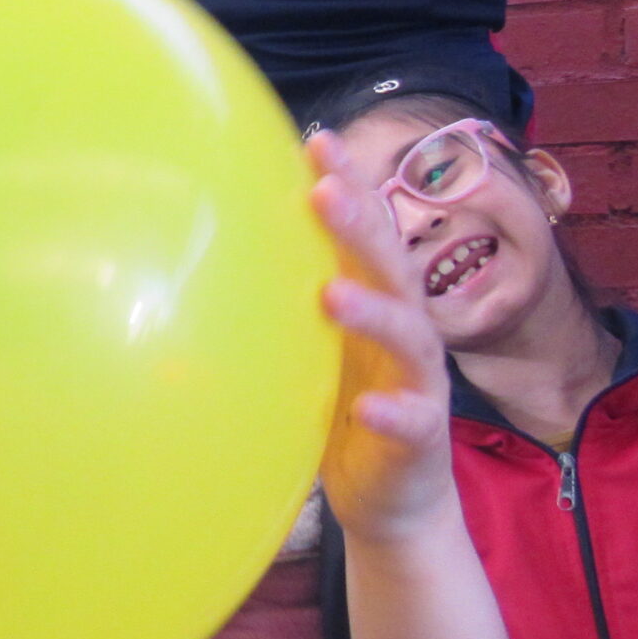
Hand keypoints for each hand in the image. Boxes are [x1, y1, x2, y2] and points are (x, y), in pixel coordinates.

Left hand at [308, 131, 458, 545]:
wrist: (394, 497)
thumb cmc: (345, 405)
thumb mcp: (314, 343)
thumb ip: (289, 293)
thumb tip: (218, 243)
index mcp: (376, 300)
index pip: (367, 230)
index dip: (349, 184)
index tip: (318, 141)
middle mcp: (405, 330)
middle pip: (389, 266)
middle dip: (361, 224)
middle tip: (323, 189)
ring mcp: (418, 381)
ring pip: (409, 336)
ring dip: (373, 312)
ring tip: (333, 293)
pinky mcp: (419, 437)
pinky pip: (410, 421)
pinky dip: (391, 411)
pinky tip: (367, 407)